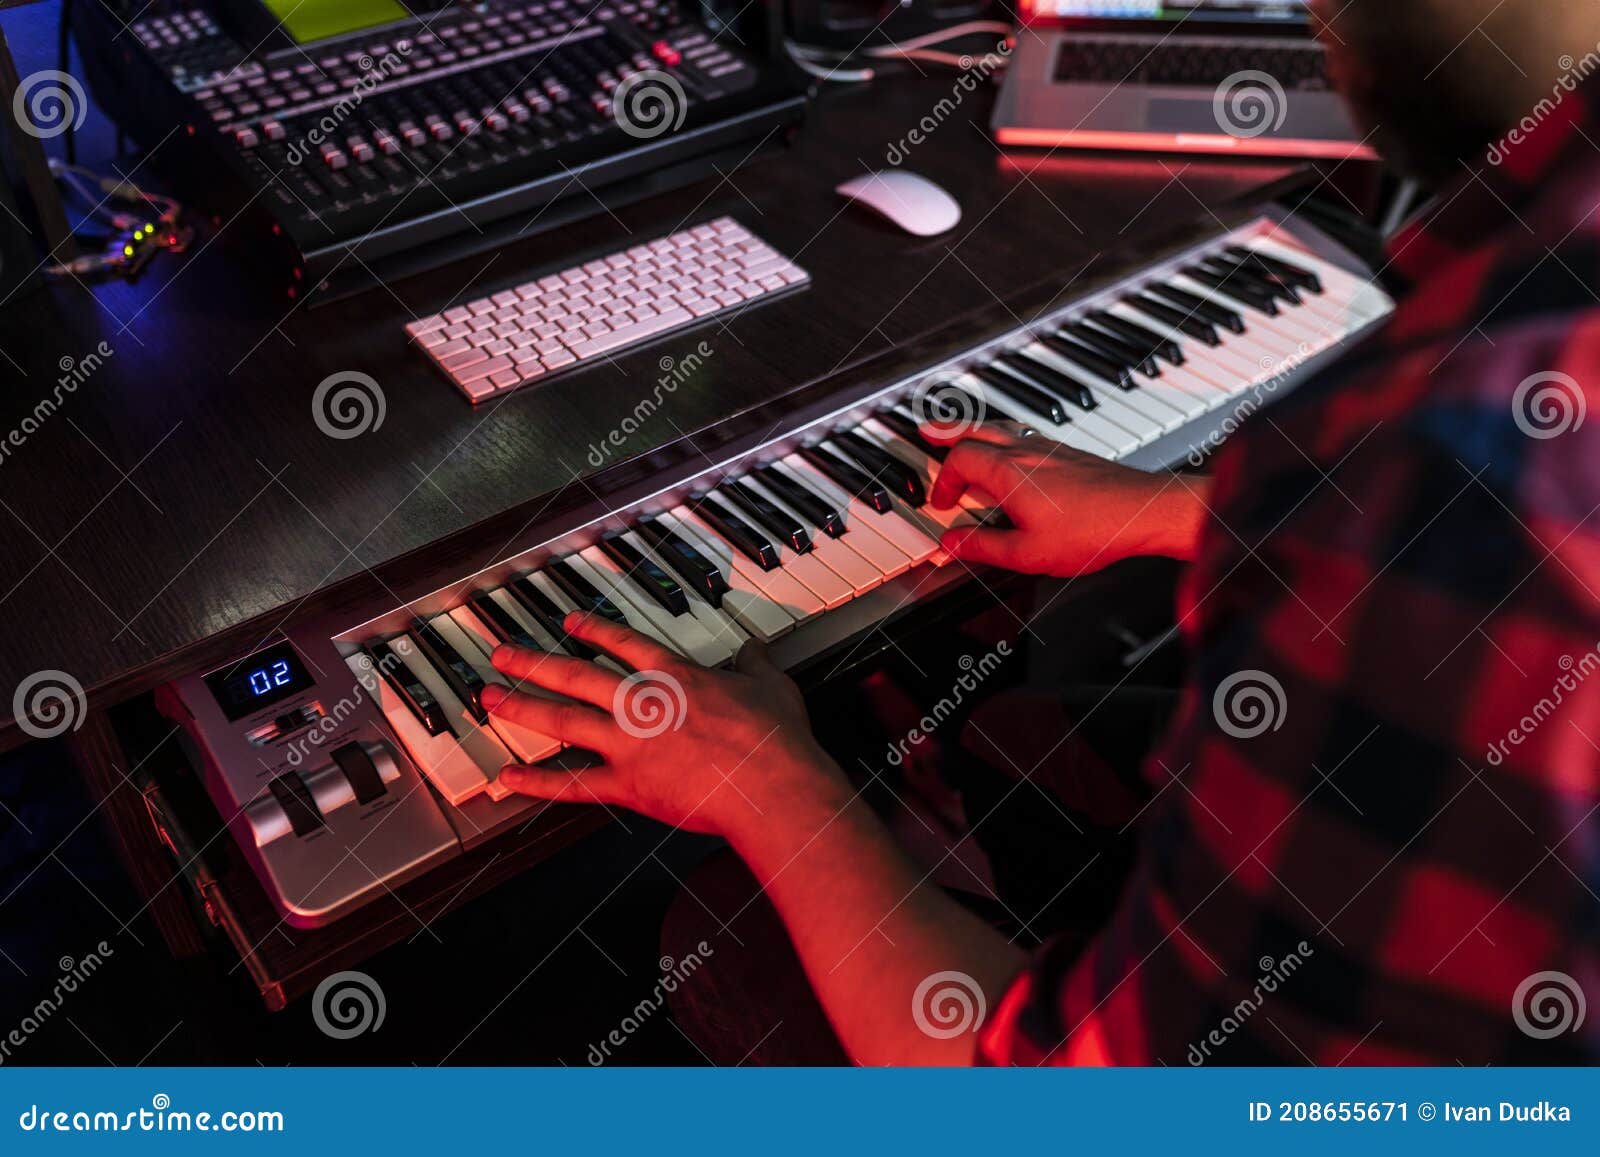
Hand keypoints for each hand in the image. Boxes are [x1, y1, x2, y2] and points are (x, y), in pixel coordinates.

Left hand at [479, 612, 850, 837]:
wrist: (772, 786)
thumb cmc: (776, 740)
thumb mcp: (771, 686)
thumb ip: (755, 664)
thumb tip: (755, 648)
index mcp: (675, 676)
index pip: (623, 644)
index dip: (592, 630)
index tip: (567, 623)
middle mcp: (642, 704)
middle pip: (575, 676)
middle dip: (533, 663)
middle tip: (501, 654)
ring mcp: (630, 745)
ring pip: (563, 720)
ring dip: (522, 708)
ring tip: (489, 699)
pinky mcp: (628, 786)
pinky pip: (573, 784)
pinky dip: (538, 783)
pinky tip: (508, 779)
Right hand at [921, 422, 1209, 575]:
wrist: (1143, 512)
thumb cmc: (1092, 531)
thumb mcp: (1027, 553)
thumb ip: (983, 547)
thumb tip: (952, 544)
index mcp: (1009, 473)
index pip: (960, 460)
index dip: (943, 480)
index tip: (942, 504)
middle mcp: (1027, 452)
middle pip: (976, 430)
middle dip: (947, 432)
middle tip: (926, 432)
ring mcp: (1050, 449)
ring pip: (1002, 429)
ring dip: (975, 431)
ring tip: (962, 434)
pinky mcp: (1070, 454)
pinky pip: (1025, 436)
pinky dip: (1004, 438)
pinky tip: (1012, 451)